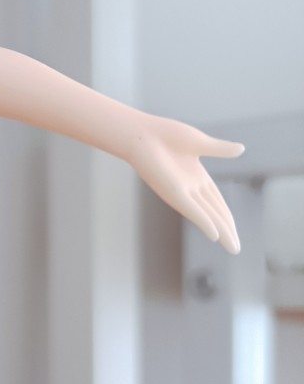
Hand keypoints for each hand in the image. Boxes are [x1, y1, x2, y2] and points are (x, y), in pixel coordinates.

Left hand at [127, 113, 242, 252]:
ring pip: (206, 215)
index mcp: (196, 176)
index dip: (227, 216)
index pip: (216, 201)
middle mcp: (189, 187)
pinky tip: (214, 234)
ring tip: (232, 247)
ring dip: (221, 232)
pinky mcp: (172, 191)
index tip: (235, 230)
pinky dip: (204, 221)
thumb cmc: (164, 134)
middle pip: (213, 213)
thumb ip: (220, 149)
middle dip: (227, 230)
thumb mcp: (199, 142)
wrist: (142, 133)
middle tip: (236, 249)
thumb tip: (242, 149)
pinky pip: (192, 209)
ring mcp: (181, 191)